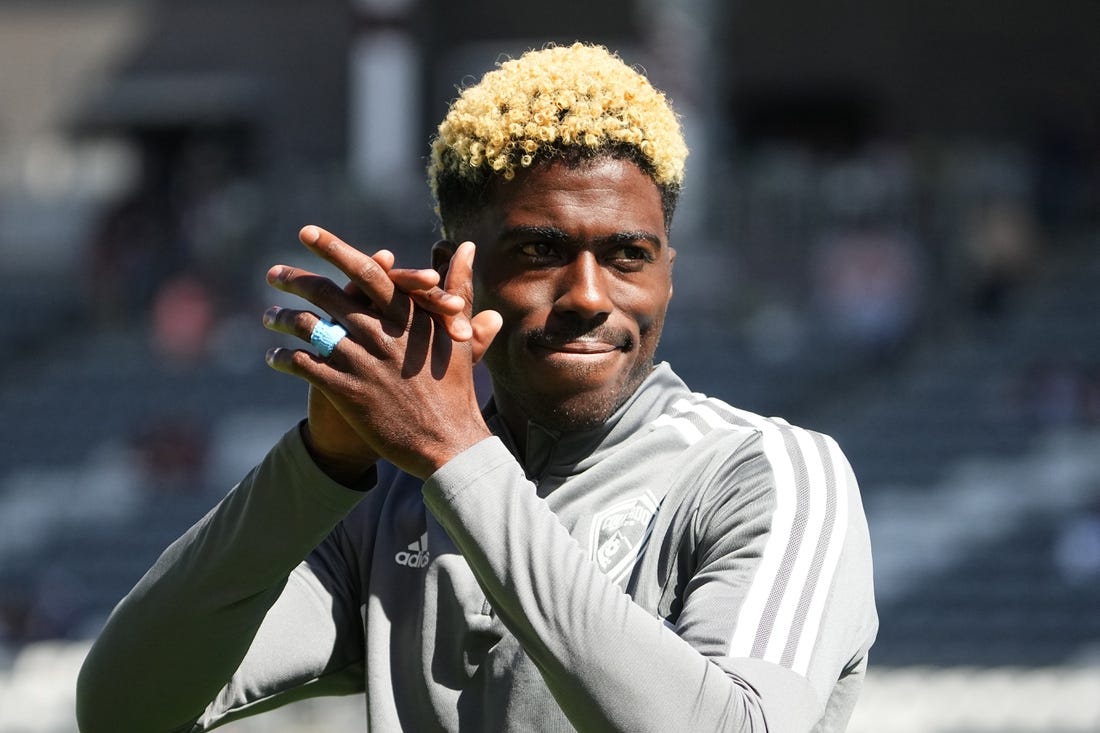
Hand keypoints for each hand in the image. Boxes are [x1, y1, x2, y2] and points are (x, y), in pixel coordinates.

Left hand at [264, 226, 501, 479]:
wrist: (448, 443)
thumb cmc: (455, 387)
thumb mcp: (458, 334)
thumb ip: (459, 287)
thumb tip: (467, 245)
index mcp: (408, 316)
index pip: (367, 271)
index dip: (334, 249)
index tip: (307, 232)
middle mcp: (381, 334)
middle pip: (327, 295)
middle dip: (295, 280)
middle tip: (273, 272)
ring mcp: (362, 363)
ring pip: (310, 328)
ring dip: (283, 319)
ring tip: (268, 316)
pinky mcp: (347, 393)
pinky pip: (304, 366)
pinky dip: (283, 357)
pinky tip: (273, 356)